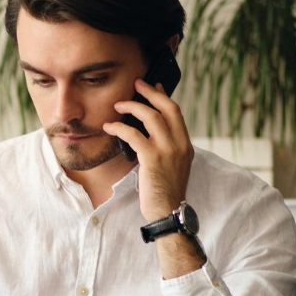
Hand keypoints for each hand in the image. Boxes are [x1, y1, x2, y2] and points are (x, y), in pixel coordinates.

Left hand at [103, 80, 193, 223]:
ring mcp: (168, 151)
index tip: (154, 85)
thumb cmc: (165, 192)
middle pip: (167, 107)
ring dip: (132, 107)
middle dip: (150, 92)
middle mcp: (179, 144)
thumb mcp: (172, 166)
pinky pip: (134, 135)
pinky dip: (119, 128)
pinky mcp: (152, 158)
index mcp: (185, 145)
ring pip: (151, 116)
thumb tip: (149, 133)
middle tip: (136, 84)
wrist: (168, 212)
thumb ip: (166, 148)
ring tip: (118, 105)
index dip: (163, 96)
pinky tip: (109, 127)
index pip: (176, 112)